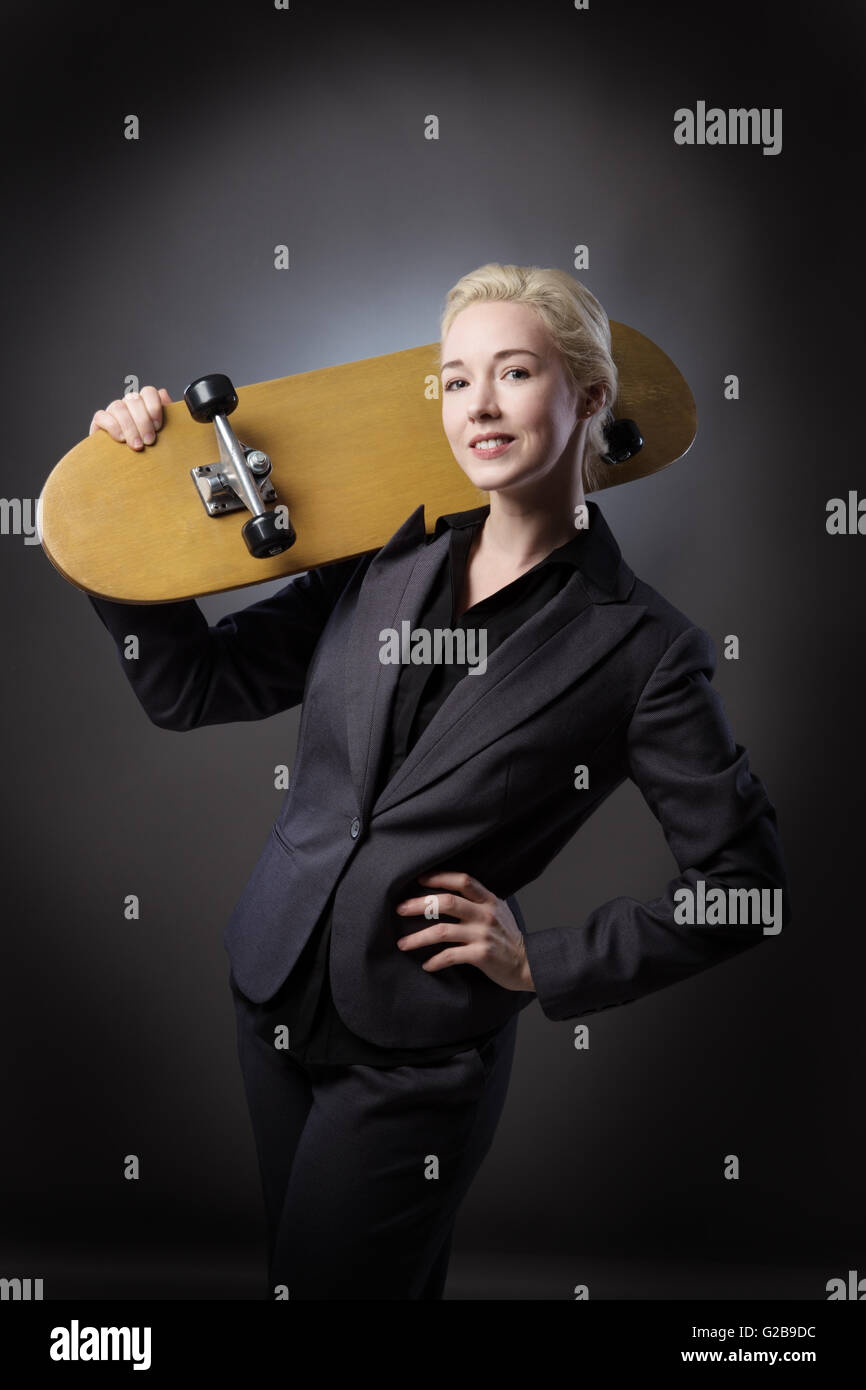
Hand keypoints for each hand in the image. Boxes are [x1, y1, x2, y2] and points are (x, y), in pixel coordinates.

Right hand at [89, 385, 172, 450]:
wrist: (129, 468)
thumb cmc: (150, 450)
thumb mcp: (164, 435)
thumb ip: (166, 415)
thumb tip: (164, 393)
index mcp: (145, 404)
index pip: (149, 392)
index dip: (154, 407)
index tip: (158, 426)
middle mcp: (128, 404)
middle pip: (134, 399)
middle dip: (143, 422)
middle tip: (149, 441)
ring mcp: (113, 411)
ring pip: (118, 407)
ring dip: (129, 426)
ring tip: (137, 445)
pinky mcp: (100, 421)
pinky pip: (101, 416)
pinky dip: (112, 426)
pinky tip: (120, 439)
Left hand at [395, 870, 534, 992]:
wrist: (529, 964)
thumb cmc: (508, 938)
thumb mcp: (498, 911)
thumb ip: (477, 901)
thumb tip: (445, 895)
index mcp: (489, 900)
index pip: (462, 880)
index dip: (439, 877)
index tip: (418, 879)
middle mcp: (486, 914)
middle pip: (447, 902)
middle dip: (419, 905)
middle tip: (399, 909)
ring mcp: (483, 934)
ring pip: (443, 931)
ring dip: (418, 937)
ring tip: (403, 943)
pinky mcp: (482, 955)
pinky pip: (451, 956)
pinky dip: (435, 961)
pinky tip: (426, 965)